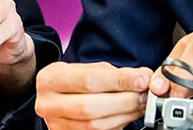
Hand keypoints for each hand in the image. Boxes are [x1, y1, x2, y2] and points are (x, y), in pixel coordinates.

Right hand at [36, 61, 152, 129]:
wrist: (56, 98)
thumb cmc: (74, 81)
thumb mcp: (88, 69)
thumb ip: (114, 73)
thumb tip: (143, 78)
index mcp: (50, 79)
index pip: (89, 80)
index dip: (119, 81)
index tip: (142, 80)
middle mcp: (48, 104)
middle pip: (91, 107)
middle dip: (124, 101)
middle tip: (144, 95)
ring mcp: (56, 124)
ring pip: (95, 125)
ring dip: (124, 115)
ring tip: (140, 104)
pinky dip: (118, 125)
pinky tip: (128, 115)